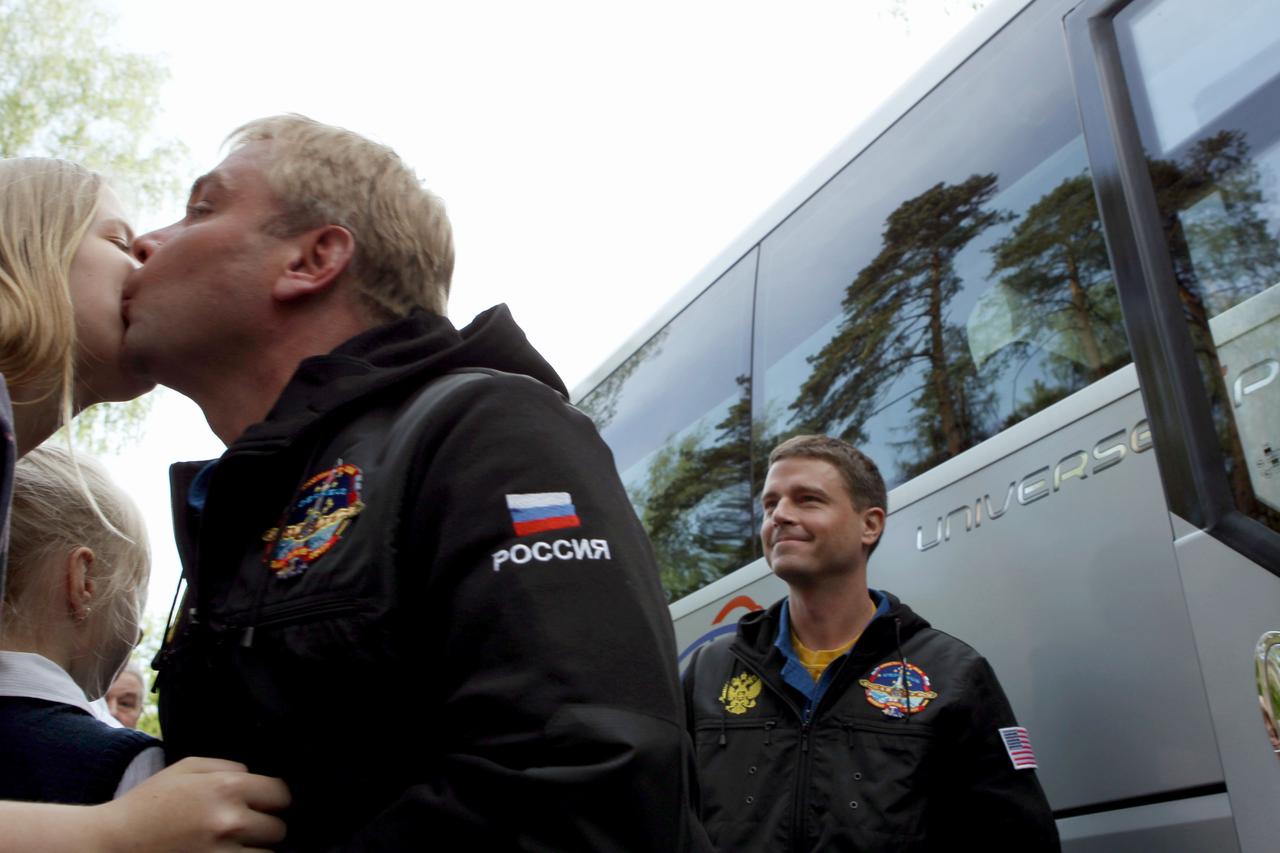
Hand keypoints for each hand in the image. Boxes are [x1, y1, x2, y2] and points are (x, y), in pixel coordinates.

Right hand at [101, 757, 289, 851]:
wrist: (112, 844)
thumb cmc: (149, 803)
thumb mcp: (187, 768)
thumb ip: (228, 767)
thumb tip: (256, 775)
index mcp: (227, 788)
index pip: (282, 795)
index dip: (274, 800)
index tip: (265, 805)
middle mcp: (229, 821)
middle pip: (278, 829)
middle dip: (265, 828)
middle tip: (245, 828)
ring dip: (255, 850)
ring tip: (233, 844)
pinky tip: (227, 852)